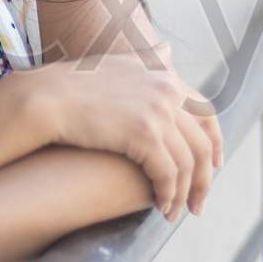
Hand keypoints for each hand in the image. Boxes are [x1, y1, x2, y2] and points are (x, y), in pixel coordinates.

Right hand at [31, 41, 224, 222]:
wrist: (47, 97)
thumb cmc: (73, 84)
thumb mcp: (119, 62)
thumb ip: (148, 60)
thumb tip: (169, 48)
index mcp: (166, 76)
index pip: (206, 113)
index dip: (215, 143)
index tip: (214, 166)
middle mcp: (169, 91)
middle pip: (201, 143)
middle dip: (202, 179)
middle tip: (196, 204)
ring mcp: (159, 111)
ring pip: (186, 163)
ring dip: (183, 193)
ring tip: (172, 212)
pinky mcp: (145, 134)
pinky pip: (167, 174)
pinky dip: (167, 194)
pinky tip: (160, 206)